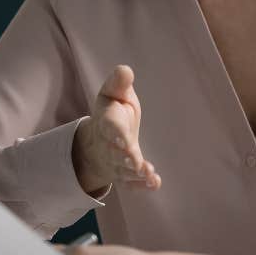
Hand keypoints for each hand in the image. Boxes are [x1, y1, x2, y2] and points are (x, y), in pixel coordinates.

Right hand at [72, 65, 160, 194]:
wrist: (100, 140)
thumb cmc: (113, 112)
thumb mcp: (114, 93)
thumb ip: (119, 83)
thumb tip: (125, 69)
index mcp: (107, 121)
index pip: (110, 127)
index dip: (116, 133)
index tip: (124, 139)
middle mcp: (109, 144)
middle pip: (115, 152)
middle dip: (124, 157)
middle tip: (133, 162)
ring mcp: (116, 162)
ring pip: (123, 170)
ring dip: (135, 172)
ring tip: (147, 174)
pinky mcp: (124, 175)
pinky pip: (131, 183)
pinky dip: (141, 185)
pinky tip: (154, 184)